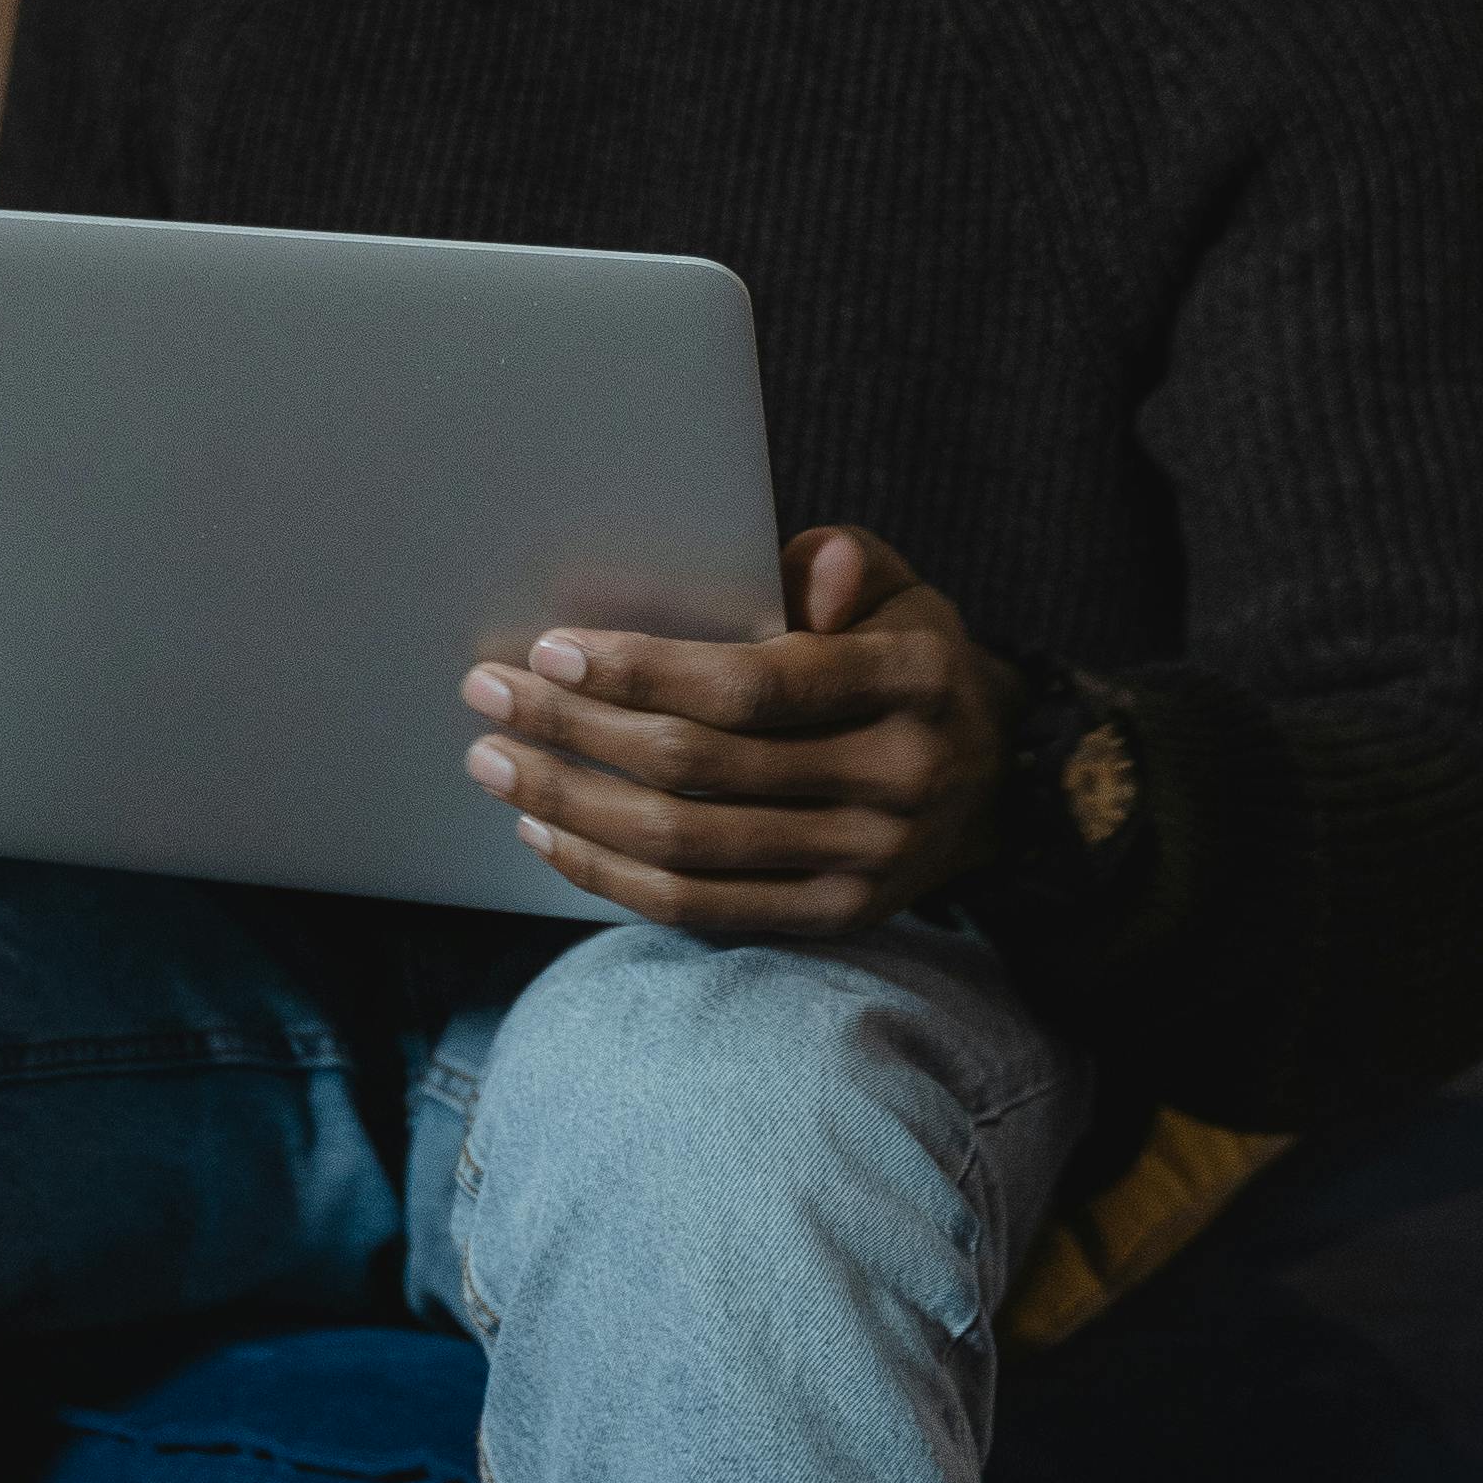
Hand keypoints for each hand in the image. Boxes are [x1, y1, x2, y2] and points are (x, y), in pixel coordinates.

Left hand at [457, 527, 1019, 946]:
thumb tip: (801, 570)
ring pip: (688, 846)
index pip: (756, 685)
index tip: (552, 649)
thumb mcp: (898, 590)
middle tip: (487, 694)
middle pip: (702, 768)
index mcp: (913, 682)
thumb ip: (844, 564)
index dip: (647, 670)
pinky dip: (611, 875)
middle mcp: (899, 779)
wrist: (995, 779)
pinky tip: (547, 834)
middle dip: (577, 730)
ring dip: (573, 807)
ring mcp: (870, 862)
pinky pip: (702, 907)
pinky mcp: (837, 918)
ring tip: (494, 763)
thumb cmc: (905, 658)